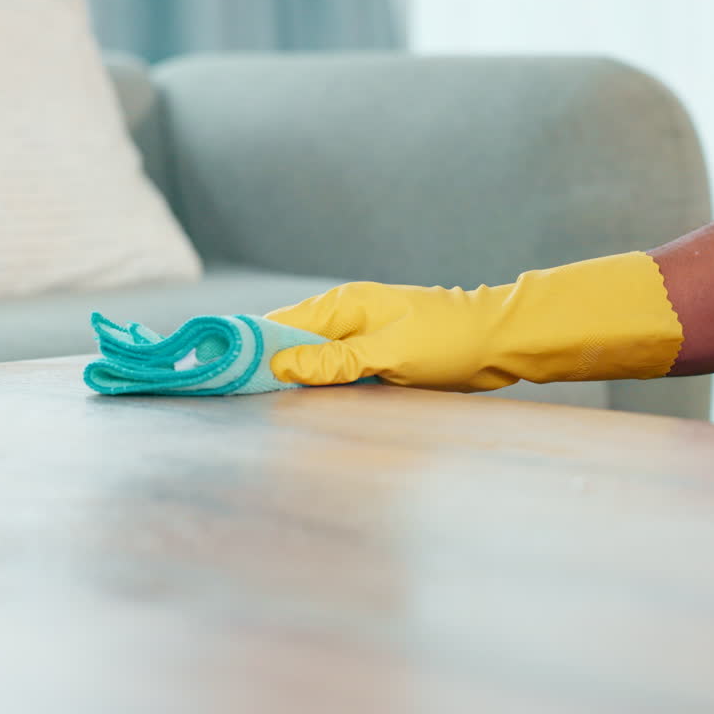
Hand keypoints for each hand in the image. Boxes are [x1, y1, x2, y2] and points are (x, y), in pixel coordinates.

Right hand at [265, 253, 683, 391]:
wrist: (499, 340)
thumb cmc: (450, 342)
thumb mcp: (390, 355)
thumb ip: (335, 362)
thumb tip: (280, 366)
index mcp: (343, 306)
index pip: (277, 326)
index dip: (246, 349)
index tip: (214, 373)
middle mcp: (345, 315)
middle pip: (286, 343)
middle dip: (259, 368)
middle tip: (226, 398)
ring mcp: (360, 334)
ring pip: (308, 359)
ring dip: (288, 380)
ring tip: (253, 407)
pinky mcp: (375, 353)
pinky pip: (332, 369)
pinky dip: (316, 384)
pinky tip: (302, 405)